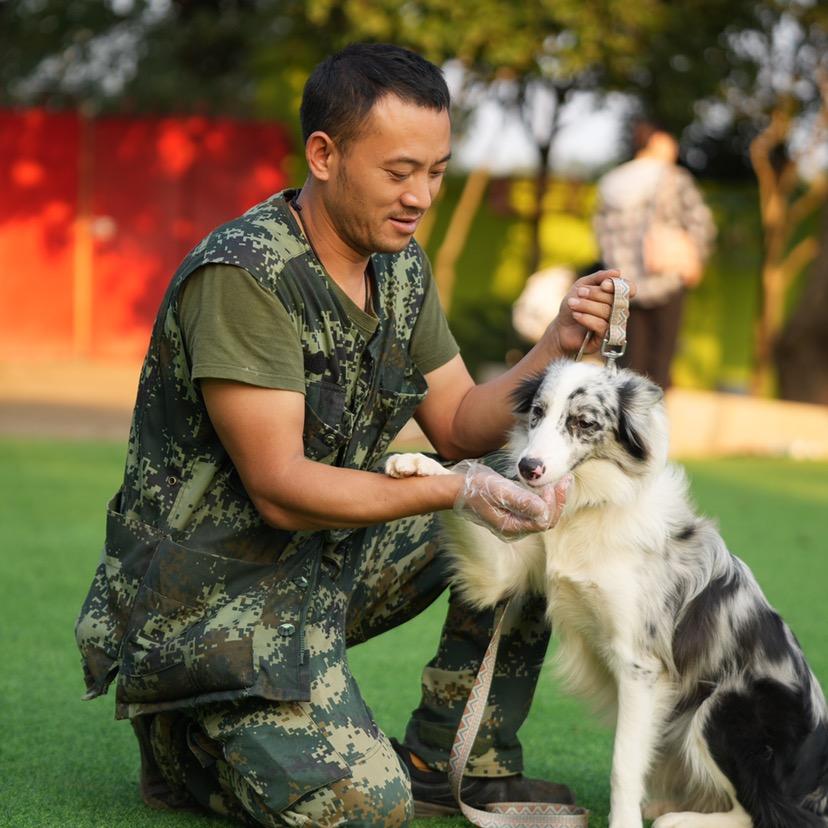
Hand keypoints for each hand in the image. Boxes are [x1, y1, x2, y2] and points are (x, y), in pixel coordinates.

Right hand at [453, 461, 569, 540]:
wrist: (458, 488)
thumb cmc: (475, 488)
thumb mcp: (498, 491)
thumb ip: (520, 501)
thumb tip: (543, 509)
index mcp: (511, 527)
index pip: (542, 521)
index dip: (552, 504)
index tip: (552, 484)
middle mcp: (516, 528)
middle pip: (547, 519)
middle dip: (558, 500)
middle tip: (566, 479)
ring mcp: (516, 520)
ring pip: (544, 513)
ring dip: (555, 497)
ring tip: (563, 479)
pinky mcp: (516, 511)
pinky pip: (537, 507)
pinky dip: (546, 495)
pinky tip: (550, 483)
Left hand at [545, 270, 635, 355]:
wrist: (560, 328)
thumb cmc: (573, 306)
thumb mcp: (581, 286)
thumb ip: (598, 278)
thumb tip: (618, 272)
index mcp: (615, 297)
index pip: (629, 289)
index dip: (619, 286)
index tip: (603, 285)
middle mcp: (618, 311)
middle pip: (615, 299)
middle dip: (595, 294)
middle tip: (579, 292)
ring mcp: (613, 326)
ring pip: (607, 312)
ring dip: (587, 305)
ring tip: (572, 304)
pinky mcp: (605, 338)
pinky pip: (602, 326)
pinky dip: (587, 318)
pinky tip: (576, 315)